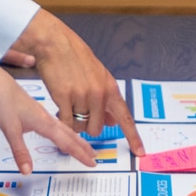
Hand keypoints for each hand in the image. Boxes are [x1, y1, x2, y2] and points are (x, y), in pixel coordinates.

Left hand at [0, 34, 95, 172]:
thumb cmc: (2, 101)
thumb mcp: (9, 129)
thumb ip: (20, 151)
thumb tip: (27, 171)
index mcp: (44, 122)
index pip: (66, 142)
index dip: (79, 154)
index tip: (92, 163)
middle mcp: (46, 118)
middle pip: (70, 135)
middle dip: (83, 147)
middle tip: (94, 157)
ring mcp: (41, 113)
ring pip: (64, 129)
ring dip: (75, 139)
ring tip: (84, 146)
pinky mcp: (35, 111)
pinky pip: (56, 124)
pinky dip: (64, 131)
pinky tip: (60, 132)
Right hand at [9, 10, 140, 151]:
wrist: (55, 43)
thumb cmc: (77, 59)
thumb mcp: (99, 77)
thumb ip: (107, 100)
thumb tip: (114, 122)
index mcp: (110, 89)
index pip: (125, 118)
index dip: (133, 137)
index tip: (140, 152)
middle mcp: (99, 94)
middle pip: (96, 129)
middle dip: (87, 125)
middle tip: (79, 111)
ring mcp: (81, 96)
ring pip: (80, 127)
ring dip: (73, 121)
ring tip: (69, 104)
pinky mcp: (63, 97)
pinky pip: (65, 122)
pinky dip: (62, 119)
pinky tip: (60, 107)